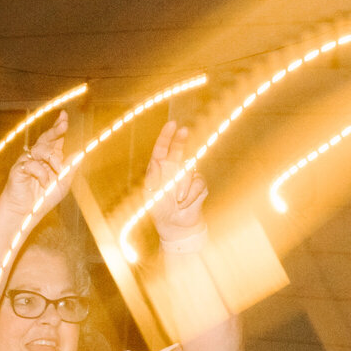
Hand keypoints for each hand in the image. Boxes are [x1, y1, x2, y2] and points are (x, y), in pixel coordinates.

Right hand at [0, 112, 69, 217]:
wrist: (26, 213)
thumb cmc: (43, 199)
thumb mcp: (62, 183)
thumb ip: (70, 168)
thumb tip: (81, 153)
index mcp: (49, 159)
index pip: (54, 139)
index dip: (58, 127)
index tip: (64, 116)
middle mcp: (37, 157)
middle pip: (46, 138)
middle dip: (55, 130)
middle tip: (64, 124)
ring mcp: (27, 162)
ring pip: (40, 150)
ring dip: (53, 161)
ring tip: (57, 174)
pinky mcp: (18, 169)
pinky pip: (32, 165)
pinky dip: (42, 174)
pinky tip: (44, 184)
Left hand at [145, 121, 204, 240]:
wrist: (174, 225)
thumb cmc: (159, 209)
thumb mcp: (151, 195)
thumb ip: (153, 178)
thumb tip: (156, 161)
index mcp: (159, 168)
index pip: (162, 148)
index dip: (166, 136)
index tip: (172, 125)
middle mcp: (174, 168)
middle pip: (179, 149)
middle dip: (181, 140)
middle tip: (184, 130)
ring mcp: (187, 175)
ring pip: (189, 171)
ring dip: (183, 187)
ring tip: (178, 201)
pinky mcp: (199, 184)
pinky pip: (198, 184)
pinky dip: (191, 195)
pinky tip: (185, 203)